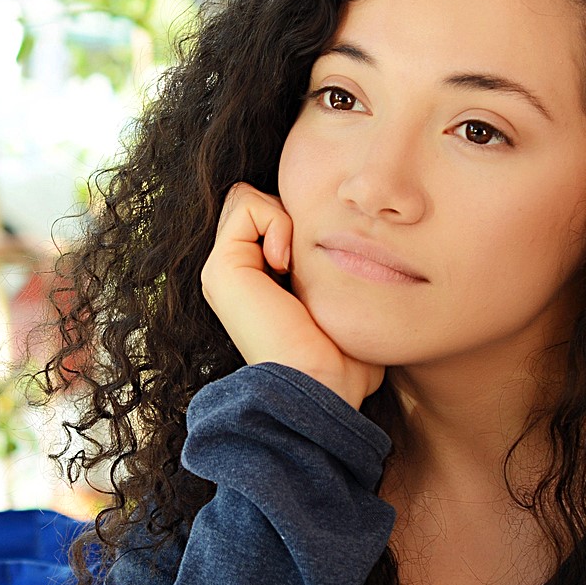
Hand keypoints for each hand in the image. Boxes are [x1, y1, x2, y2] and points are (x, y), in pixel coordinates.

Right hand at [199, 183, 383, 408]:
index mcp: (257, 284)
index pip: (270, 217)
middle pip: (256, 203)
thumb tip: (363, 248)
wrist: (320, 386)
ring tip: (293, 263)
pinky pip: (246, 205)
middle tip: (304, 260)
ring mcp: (223, 271)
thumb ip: (338, 273)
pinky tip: (285, 263)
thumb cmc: (344, 361)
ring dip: (282, 218)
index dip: (300, 224)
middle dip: (288, 216)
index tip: (317, 266)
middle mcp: (235, 275)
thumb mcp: (345, 306)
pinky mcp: (221, 268)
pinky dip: (274, 221)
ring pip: (247, 198)